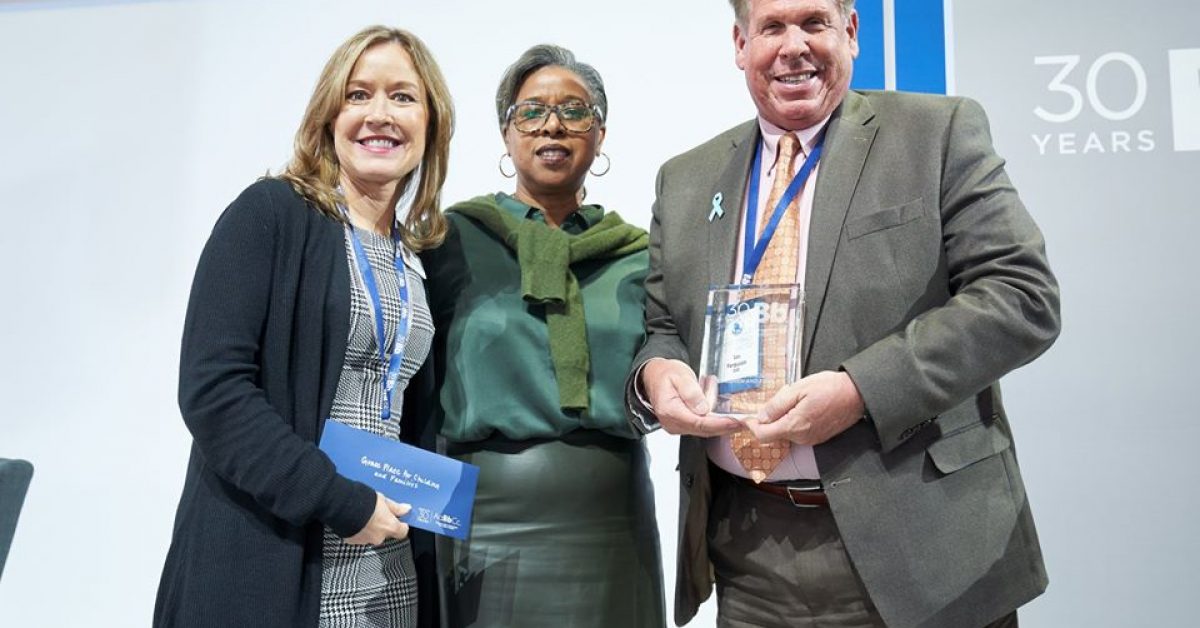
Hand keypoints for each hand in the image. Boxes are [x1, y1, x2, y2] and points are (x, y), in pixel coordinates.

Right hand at [345, 492, 410, 544]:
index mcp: (389, 527)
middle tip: (378, 512)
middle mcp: (379, 537)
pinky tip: (355, 519)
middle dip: (383, 525)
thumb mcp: (383, 500)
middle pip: (386, 533)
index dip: (401, 525)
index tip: (400, 519)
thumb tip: (406, 509)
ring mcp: (365, 540)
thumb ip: (396, 507)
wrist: (341, 506)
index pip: (402, 531)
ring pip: (372, 535)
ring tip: (364, 514)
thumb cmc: (363, 501)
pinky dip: (359, 530)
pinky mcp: (353, 541)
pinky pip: (359, 536)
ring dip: (370, 527)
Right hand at [641, 358, 741, 436]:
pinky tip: (726, 418)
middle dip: (725, 427)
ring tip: (739, 419)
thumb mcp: (680, 375)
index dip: (719, 423)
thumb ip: (691, 391)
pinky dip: (715, 422)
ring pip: (704, 430)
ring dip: (722, 424)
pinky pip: (701, 427)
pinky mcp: (682, 425)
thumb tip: (703, 408)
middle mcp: (672, 423)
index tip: (735, 422)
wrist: (654, 376)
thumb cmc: (666, 374)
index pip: (699, 422)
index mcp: (670, 410)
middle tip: (745, 422)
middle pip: (703, 430)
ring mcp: (676, 426)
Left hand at [744, 371, 864, 445]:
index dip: (752, 426)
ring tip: (795, 399)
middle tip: (779, 398)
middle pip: (774, 434)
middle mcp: (802, 438)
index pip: (763, 435)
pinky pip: (798, 432)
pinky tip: (803, 406)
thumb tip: (761, 417)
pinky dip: (794, 421)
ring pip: (786, 433)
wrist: (857, 394)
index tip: (747, 417)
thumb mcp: (799, 388)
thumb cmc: (830, 388)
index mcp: (795, 426)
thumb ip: (777, 404)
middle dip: (770, 418)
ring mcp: (811, 440)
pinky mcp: (818, 437)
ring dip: (783, 419)